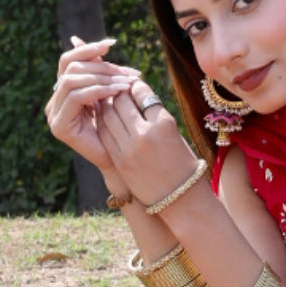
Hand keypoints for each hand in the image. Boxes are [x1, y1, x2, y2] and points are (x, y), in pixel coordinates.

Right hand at [45, 36, 140, 173]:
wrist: (121, 164)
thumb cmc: (119, 130)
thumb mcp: (110, 95)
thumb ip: (100, 72)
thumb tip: (96, 42)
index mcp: (63, 93)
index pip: (69, 61)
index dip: (88, 49)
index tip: (112, 43)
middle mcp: (54, 102)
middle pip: (71, 68)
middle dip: (102, 66)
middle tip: (128, 71)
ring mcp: (53, 115)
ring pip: (72, 80)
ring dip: (102, 77)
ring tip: (126, 82)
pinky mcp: (59, 126)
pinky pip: (77, 97)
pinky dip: (99, 90)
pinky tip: (118, 91)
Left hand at [96, 85, 202, 210]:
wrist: (181, 200)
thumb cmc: (183, 164)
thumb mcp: (174, 134)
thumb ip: (154, 114)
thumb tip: (134, 94)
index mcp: (164, 123)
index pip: (141, 92)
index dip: (135, 86)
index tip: (133, 86)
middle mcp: (145, 133)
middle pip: (121, 101)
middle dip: (117, 93)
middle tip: (116, 90)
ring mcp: (129, 149)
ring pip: (108, 114)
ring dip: (106, 105)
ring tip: (109, 103)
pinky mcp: (119, 161)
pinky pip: (104, 133)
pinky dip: (102, 122)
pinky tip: (106, 120)